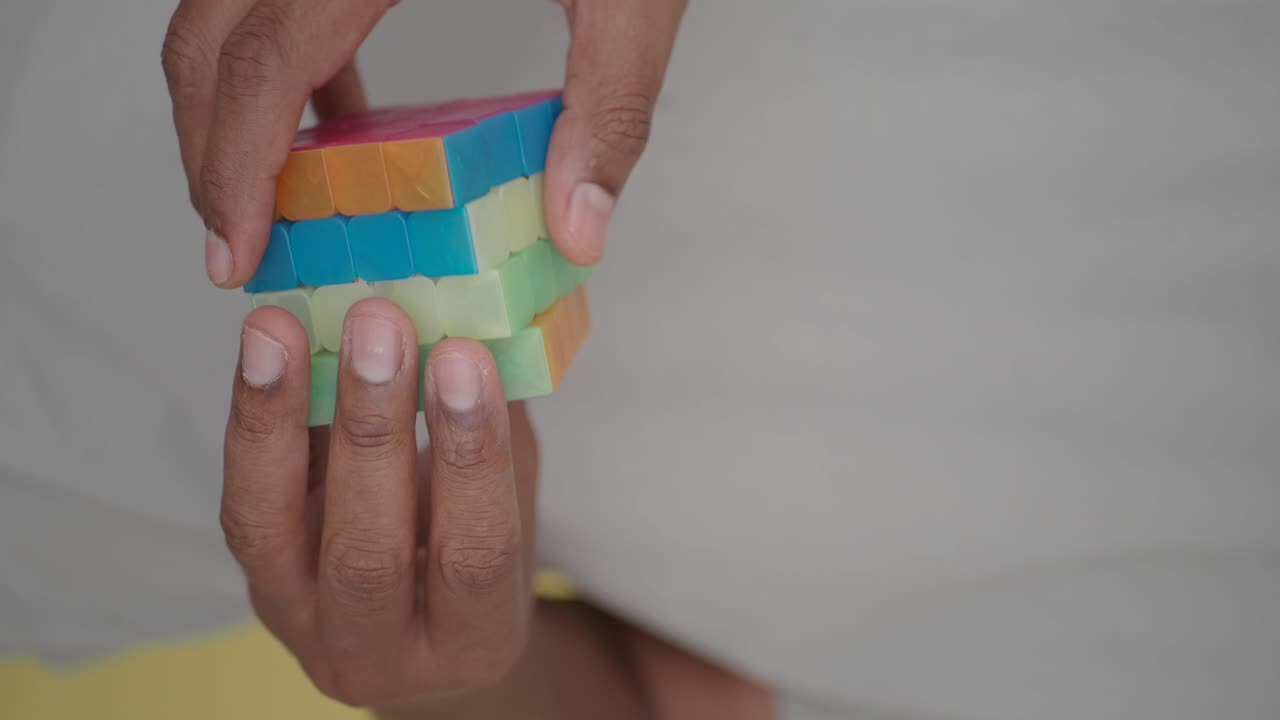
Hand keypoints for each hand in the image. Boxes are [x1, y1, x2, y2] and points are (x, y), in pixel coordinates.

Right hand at [161, 0, 687, 287]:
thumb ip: (609, 103)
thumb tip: (578, 224)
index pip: (266, 58)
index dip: (236, 164)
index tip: (235, 248)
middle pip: (212, 34)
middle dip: (209, 147)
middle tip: (235, 238)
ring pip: (224, 8)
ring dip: (233, 102)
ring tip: (270, 191)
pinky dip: (284, 56)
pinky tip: (340, 112)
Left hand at [223, 299, 538, 706]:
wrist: (418, 632)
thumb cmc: (481, 553)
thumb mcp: (514, 498)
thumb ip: (499, 425)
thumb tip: (486, 316)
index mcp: (472, 640)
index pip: (475, 556)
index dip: (469, 458)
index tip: (464, 359)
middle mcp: (380, 654)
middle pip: (367, 552)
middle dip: (372, 428)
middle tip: (379, 326)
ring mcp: (301, 625)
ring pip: (269, 529)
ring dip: (277, 417)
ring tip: (283, 327)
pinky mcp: (255, 582)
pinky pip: (243, 503)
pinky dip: (252, 419)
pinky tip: (265, 349)